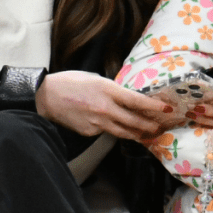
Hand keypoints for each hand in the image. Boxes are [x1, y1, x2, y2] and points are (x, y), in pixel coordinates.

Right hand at [35, 70, 178, 140]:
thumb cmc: (70, 83)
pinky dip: (114, 130)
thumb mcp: (96, 79)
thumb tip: (128, 98)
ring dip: (138, 133)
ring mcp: (98, 123)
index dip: (154, 107)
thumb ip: (113, 90)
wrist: (46, 96)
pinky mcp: (90, 132)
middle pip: (135, 121)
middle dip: (150, 125)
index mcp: (108, 90)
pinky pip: (107, 132)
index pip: (138, 101)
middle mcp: (106, 108)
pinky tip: (118, 128)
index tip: (167, 109)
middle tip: (160, 126)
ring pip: (124, 132)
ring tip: (147, 133)